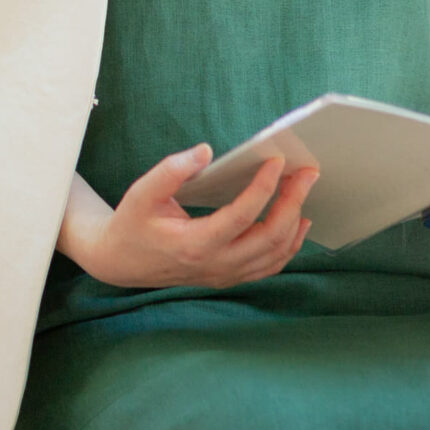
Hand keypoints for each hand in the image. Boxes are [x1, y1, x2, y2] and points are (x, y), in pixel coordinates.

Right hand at [67, 143, 317, 289]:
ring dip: (295, 222)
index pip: (241, 216)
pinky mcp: (229, 277)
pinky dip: (289, 245)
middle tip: (307, 174)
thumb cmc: (133, 223)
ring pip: (275, 255)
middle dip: (293, 202)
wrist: (121, 262)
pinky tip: (297, 222)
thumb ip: (172, 170)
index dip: (263, 188)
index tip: (277, 161)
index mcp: (194, 244)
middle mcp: (215, 265)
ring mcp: (225, 275)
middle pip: (269, 237)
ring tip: (304, 190)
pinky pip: (269, 266)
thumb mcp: (142, 192)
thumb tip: (207, 152)